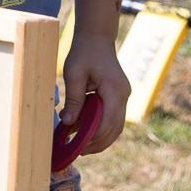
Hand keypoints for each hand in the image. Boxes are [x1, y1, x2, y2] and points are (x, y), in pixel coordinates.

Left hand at [61, 31, 129, 152]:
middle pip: (115, 128)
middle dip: (98, 143)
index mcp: (114, 88)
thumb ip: (73, 99)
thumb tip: (67, 123)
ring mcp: (124, 96)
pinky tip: (86, 132)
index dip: (94, 137)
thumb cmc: (83, 52)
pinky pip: (114, 118)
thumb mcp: (73, 74)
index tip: (78, 147)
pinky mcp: (119, 96)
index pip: (107, 121)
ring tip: (82, 146)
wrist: (97, 38)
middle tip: (79, 152)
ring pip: (117, 126)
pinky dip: (102, 128)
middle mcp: (123, 94)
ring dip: (102, 138)